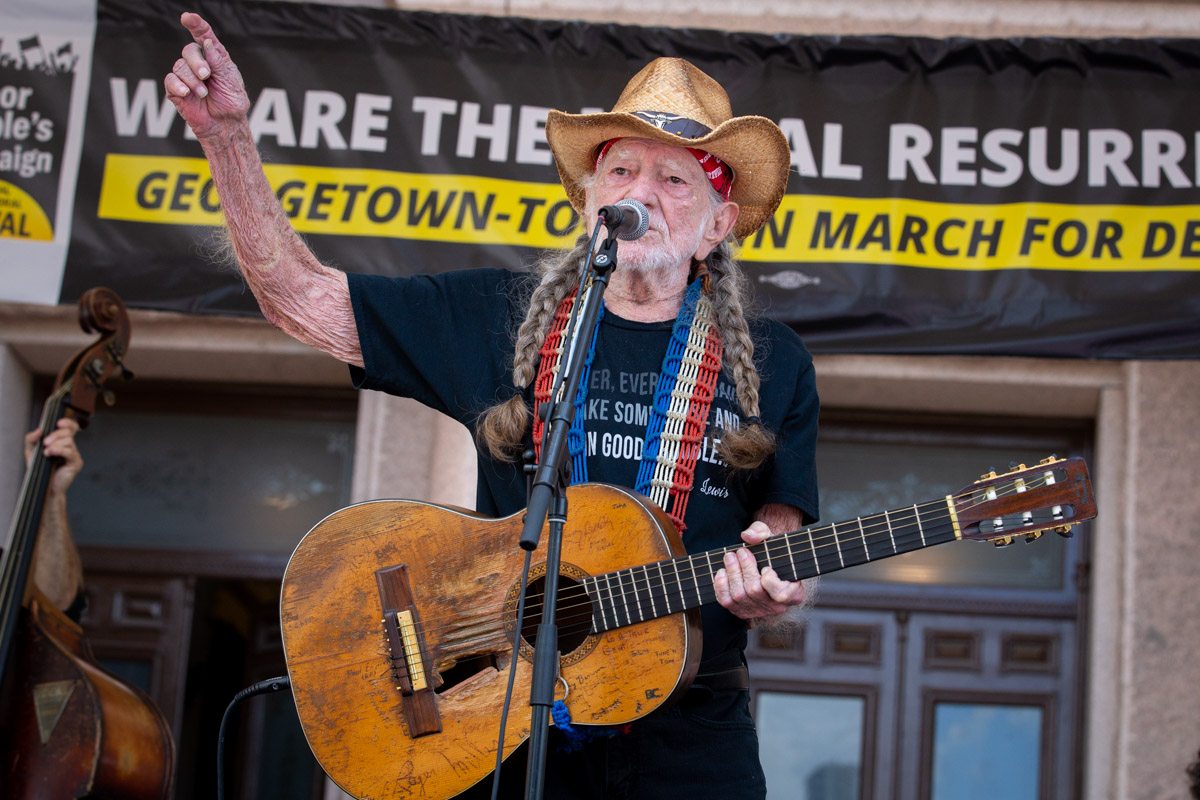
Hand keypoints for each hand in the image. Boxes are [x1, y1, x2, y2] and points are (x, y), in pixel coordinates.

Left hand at [25, 418, 83, 496]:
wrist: (43, 487)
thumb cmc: (39, 470)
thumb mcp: (31, 452)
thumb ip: (31, 439)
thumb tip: (39, 430)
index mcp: (62, 442)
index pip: (71, 428)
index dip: (68, 423)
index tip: (58, 423)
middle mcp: (70, 447)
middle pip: (68, 432)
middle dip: (55, 434)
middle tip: (45, 442)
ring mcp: (74, 455)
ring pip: (69, 441)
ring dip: (55, 444)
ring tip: (46, 453)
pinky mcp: (76, 463)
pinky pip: (70, 452)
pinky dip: (59, 450)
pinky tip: (50, 453)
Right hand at [164, 12, 250, 142]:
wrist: (226, 125)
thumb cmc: (231, 102)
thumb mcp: (230, 80)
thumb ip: (219, 61)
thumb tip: (206, 42)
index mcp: (213, 57)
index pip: (203, 35)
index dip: (196, 25)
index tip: (187, 17)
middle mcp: (198, 63)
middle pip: (189, 51)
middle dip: (197, 62)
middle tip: (207, 76)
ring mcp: (186, 76)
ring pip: (179, 66)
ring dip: (192, 80)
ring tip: (203, 93)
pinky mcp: (175, 89)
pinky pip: (170, 80)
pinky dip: (178, 85)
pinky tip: (187, 93)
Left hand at [713, 520, 805, 620]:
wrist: (766, 565)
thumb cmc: (772, 553)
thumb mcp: (772, 538)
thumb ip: (762, 532)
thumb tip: (747, 536)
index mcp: (793, 593)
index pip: (781, 594)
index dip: (770, 581)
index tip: (766, 567)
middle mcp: (776, 607)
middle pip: (754, 591)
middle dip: (745, 568)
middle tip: (740, 552)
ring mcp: (758, 611)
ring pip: (739, 596)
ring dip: (732, 574)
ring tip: (729, 558)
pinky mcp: (742, 612)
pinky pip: (727, 602)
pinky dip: (721, 586)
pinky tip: (722, 572)